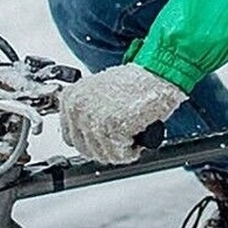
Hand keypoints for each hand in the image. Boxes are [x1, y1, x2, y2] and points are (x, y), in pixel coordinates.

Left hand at [58, 63, 187, 164]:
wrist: (158, 73)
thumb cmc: (136, 82)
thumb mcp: (101, 94)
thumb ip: (88, 113)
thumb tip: (87, 136)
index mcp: (71, 97)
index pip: (70, 137)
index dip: (92, 140)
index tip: (105, 136)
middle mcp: (76, 107)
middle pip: (85, 149)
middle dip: (107, 147)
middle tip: (123, 135)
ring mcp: (91, 117)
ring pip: (103, 154)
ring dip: (121, 148)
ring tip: (132, 128)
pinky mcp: (109, 127)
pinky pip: (119, 154)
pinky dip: (132, 150)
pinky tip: (138, 130)